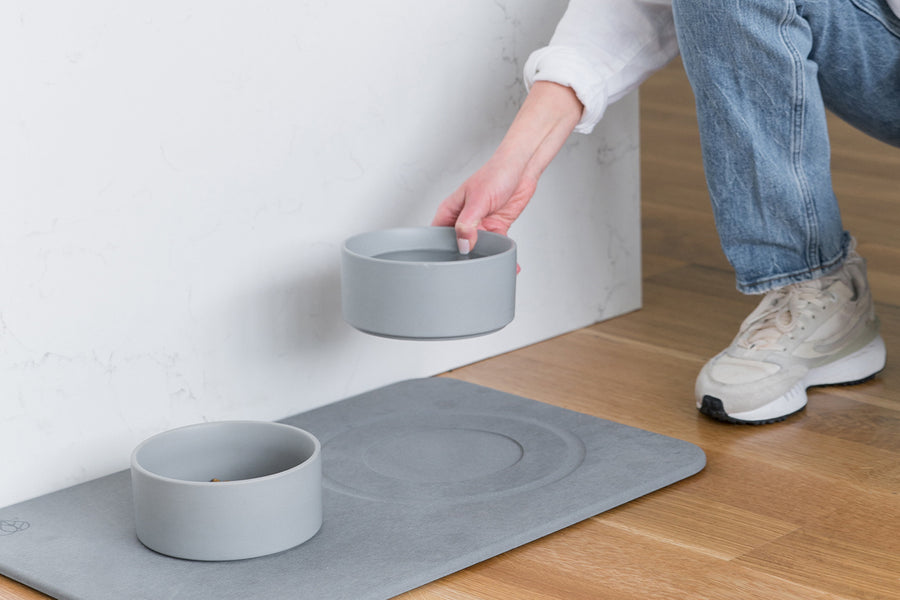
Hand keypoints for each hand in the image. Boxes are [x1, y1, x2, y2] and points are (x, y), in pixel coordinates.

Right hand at [430, 81, 582, 257]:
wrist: (522, 168)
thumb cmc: (496, 173)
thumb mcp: (478, 200)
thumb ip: (467, 224)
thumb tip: (462, 245)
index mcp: (451, 211)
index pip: (437, 235)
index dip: (439, 251)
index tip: (446, 264)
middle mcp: (463, 220)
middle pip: (457, 245)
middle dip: (462, 259)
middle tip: (468, 273)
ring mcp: (480, 225)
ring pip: (477, 248)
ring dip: (483, 259)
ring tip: (487, 271)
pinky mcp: (496, 227)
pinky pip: (496, 246)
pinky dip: (501, 254)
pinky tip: (506, 264)